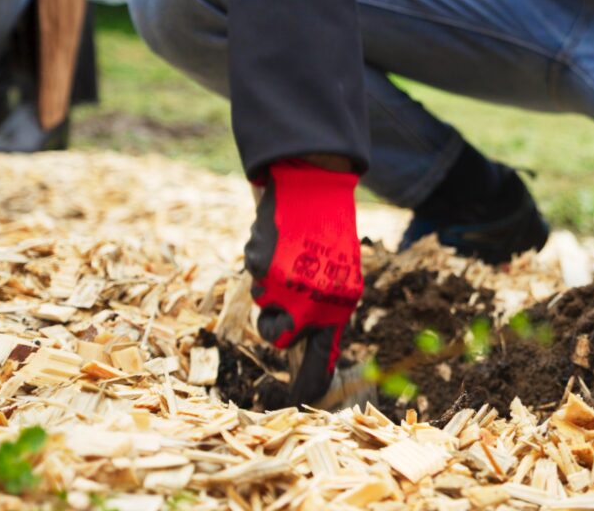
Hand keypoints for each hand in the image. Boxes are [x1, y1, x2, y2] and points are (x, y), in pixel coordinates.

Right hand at [245, 159, 362, 405]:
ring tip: (286, 259)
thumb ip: (323, 313)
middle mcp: (314, 302)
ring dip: (268, 288)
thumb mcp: (338, 279)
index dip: (307, 384)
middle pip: (277, 338)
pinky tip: (277, 241)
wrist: (315, 191)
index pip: (321, 358)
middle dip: (272, 324)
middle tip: (280, 301)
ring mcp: (288, 286)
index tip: (297, 401)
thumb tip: (305, 347)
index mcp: (339, 307)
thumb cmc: (328, 238)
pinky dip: (260, 260)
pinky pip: (253, 274)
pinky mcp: (265, 267)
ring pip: (262, 305)